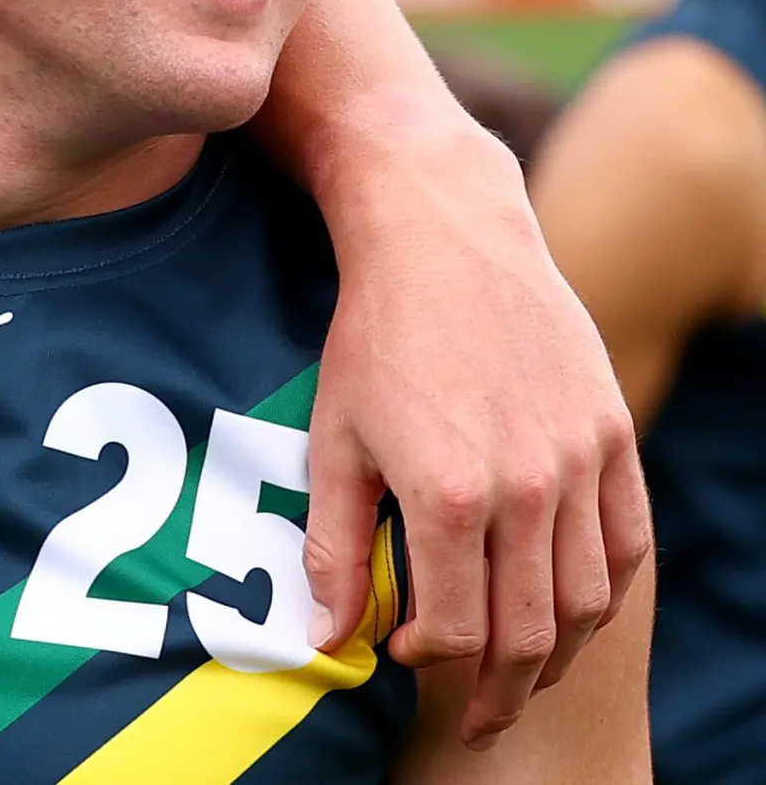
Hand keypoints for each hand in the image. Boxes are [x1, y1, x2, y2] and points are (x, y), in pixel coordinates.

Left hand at [302, 125, 648, 749]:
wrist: (443, 238)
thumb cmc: (374, 338)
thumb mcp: (334, 440)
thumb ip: (336, 548)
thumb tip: (326, 637)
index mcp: (451, 495)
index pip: (457, 628)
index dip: (431, 662)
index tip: (405, 659)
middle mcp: (529, 487)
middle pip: (531, 632)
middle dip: (499, 689)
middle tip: (474, 714)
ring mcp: (581, 461)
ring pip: (588, 600)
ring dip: (557, 652)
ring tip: (520, 673)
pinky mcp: (613, 434)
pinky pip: (626, 543)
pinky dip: (604, 591)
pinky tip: (570, 607)